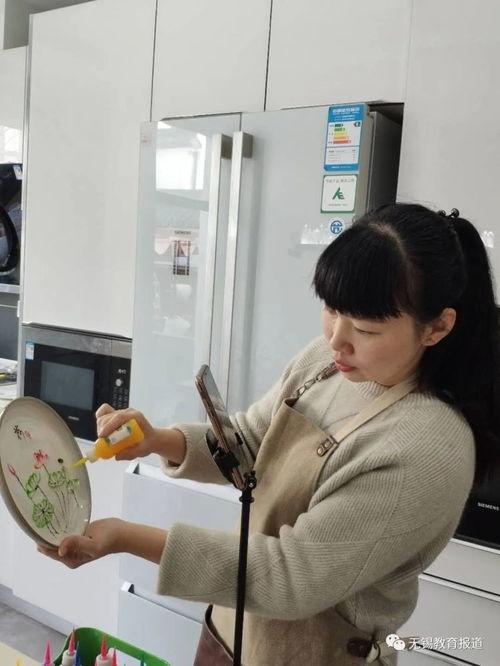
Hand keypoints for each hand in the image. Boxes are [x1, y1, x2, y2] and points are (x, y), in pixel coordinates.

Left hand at [37, 519, 167, 566]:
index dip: (41, 540)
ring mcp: (72, 545)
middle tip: (38, 517)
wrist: (122, 532)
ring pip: (56, 538)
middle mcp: (69, 554)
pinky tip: (55, 516)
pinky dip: (59, 526)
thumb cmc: (109, 539)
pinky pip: (63, 532)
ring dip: (50, 529)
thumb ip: (77, 544)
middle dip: (43, 534)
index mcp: (70, 559)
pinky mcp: (76, 536)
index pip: (49, 551)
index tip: (35, 527)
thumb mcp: (94, 544)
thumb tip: (60, 548)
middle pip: (50, 545)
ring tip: (44, 514)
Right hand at [95, 404, 160, 459]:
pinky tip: (102, 430)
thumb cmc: (148, 442)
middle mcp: (128, 412)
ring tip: (105, 440)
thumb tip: (116, 456)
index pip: (120, 417)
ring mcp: (122, 412)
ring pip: (104, 416)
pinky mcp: (116, 415)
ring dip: (100, 428)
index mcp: (136, 417)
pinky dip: (100, 420)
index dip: (109, 426)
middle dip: (102, 430)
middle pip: (109, 417)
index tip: (102, 436)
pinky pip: (104, 412)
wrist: (152, 438)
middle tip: (103, 443)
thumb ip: (131, 453)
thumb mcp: (143, 450)